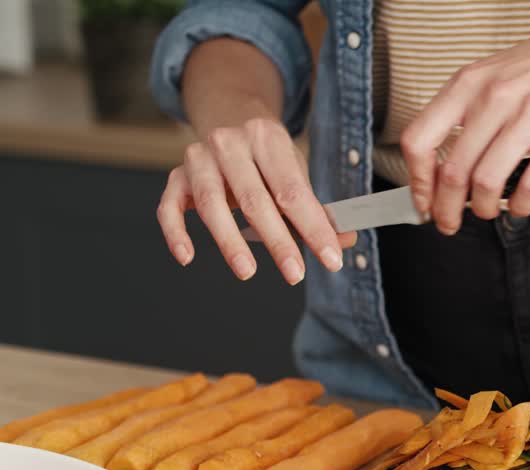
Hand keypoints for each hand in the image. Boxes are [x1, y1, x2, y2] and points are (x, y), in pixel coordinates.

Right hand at [157, 115, 355, 283]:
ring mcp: (198, 158)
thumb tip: (345, 242)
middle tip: (295, 275)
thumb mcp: (296, 175)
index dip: (314, 228)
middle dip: (277, 240)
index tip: (331, 260)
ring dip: (229, 241)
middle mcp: (229, 143)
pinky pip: (168, 206)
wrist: (229, 118)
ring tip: (247, 271)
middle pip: (253, 198)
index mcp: (267, 139)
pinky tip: (187, 257)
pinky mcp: (176, 176)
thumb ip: (317, 211)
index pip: (293, 191)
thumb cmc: (269, 160)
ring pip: (210, 203)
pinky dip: (175, 232)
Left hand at [399, 7, 529, 233]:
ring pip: (487, 182)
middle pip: (453, 172)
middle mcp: (495, 98)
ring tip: (489, 211)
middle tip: (450, 222)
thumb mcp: (494, 73)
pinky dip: (521, 205)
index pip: (421, 139)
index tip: (422, 201)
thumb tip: (444, 161)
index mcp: (469, 83)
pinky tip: (521, 205)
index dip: (417, 181)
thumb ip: (468, 111)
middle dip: (446, 209)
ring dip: (483, 209)